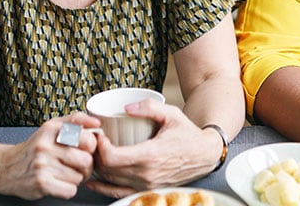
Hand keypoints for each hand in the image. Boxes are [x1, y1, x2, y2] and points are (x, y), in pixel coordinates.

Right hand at [0, 112, 100, 199]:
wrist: (5, 167)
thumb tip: (97, 123)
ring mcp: (42, 165)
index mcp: (52, 129)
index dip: (91, 147)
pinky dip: (67, 189)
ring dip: (75, 178)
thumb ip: (75, 120)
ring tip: (63, 173)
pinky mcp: (41, 183)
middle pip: (86, 160)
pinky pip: (70, 190)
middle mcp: (46, 145)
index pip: (88, 138)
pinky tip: (58, 183)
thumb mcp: (52, 127)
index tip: (84, 149)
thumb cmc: (34, 148)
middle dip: (85, 166)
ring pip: (79, 177)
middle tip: (76, 165)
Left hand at [87, 99, 223, 198]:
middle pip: (107, 170)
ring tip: (97, 154)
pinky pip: (119, 192)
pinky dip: (104, 188)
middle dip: (96, 155)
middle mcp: (147, 174)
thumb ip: (148, 107)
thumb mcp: (171, 114)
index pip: (112, 158)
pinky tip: (96, 181)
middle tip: (94, 142)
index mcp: (151, 155)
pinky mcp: (148, 190)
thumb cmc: (188, 134)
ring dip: (99, 169)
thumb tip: (127, 107)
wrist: (205, 155)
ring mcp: (147, 185)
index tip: (99, 135)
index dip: (99, 147)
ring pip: (111, 182)